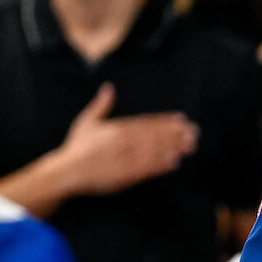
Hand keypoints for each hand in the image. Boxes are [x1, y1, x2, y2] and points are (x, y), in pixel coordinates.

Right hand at [59, 83, 198, 194]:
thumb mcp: (87, 122)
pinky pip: (148, 168)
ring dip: (175, 147)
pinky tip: (175, 162)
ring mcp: (127, 158)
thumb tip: (108, 87)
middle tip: (195, 132)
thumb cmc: (76, 148)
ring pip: (156, 151)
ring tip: (191, 145)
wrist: (67, 172)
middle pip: (156, 136)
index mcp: (118, 128)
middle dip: (177, 133)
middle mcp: (125, 142)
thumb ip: (101, 105)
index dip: (166, 121)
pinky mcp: (126, 174)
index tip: (182, 119)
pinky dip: (162, 165)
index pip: (147, 123)